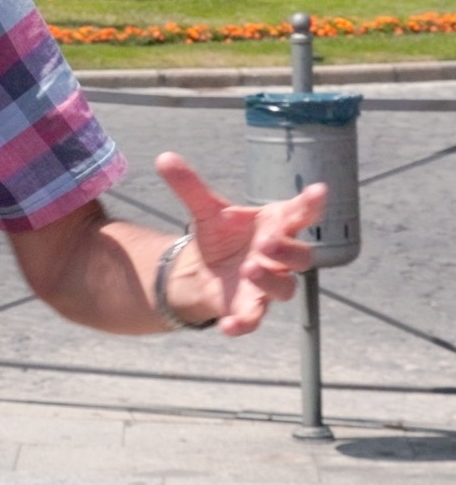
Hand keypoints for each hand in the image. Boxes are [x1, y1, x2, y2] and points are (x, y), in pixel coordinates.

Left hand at [154, 152, 326, 337]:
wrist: (205, 269)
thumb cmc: (221, 234)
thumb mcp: (204, 209)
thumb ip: (189, 186)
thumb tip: (164, 158)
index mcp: (274, 225)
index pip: (300, 213)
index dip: (311, 203)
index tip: (319, 190)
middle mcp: (277, 256)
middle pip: (301, 256)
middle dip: (287, 249)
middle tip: (266, 243)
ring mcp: (267, 284)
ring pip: (285, 288)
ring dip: (271, 280)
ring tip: (250, 268)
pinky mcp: (250, 307)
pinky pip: (253, 319)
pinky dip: (242, 323)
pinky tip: (227, 326)